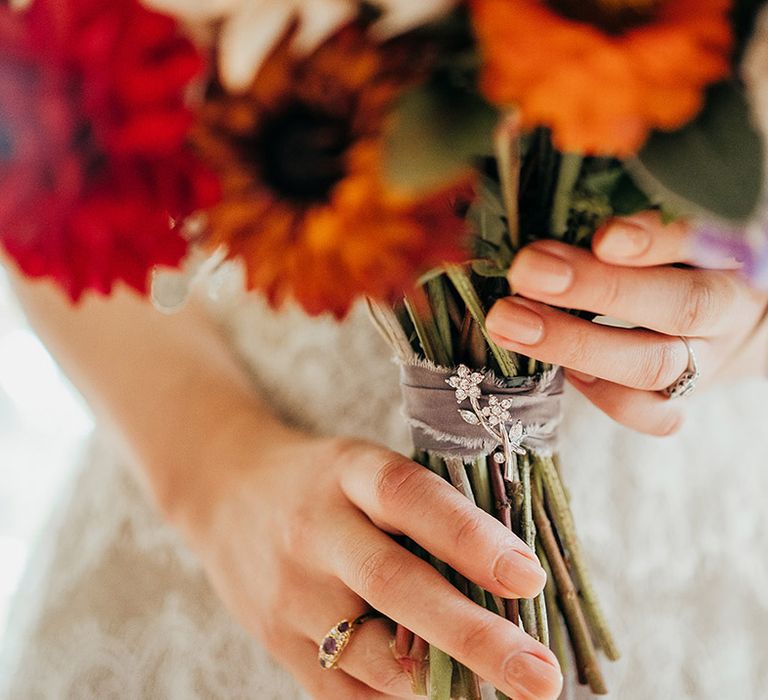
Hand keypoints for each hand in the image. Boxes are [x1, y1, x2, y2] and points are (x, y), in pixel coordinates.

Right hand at [179, 427, 562, 698]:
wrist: (227, 491)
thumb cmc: (323, 479)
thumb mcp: (365, 466)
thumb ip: (423, 510)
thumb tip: (510, 577)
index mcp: (346, 472)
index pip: (408, 499)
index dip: (469, 537)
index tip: (528, 576)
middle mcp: (315, 532)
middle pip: (393, 585)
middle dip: (472, 636)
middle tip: (541, 676)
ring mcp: (292, 593)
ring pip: (371, 654)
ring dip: (445, 685)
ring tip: (510, 696)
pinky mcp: (280, 643)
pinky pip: (346, 690)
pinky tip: (447, 699)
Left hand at [486, 211, 767, 434]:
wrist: (730, 322)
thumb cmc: (679, 259)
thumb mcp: (669, 229)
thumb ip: (626, 220)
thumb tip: (547, 198)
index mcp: (729, 252)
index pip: (701, 241)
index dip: (655, 240)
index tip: (605, 237)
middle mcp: (726, 310)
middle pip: (679, 306)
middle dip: (596, 290)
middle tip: (526, 272)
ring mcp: (706, 362)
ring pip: (655, 365)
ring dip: (574, 343)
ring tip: (508, 321)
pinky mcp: (682, 401)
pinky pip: (648, 413)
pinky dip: (600, 392)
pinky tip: (560, 366)